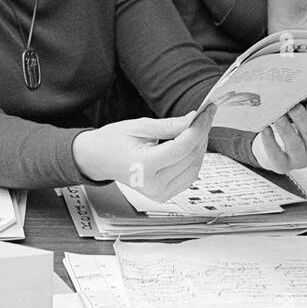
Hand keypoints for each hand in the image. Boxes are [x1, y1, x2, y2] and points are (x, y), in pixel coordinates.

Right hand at [73, 104, 215, 200]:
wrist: (99, 159)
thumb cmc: (114, 141)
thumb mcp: (139, 126)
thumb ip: (169, 125)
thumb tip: (193, 119)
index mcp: (143, 166)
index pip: (182, 147)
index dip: (199, 127)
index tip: (207, 111)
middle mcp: (153, 185)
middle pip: (190, 157)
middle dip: (201, 134)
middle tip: (203, 115)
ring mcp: (159, 193)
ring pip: (194, 168)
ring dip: (200, 146)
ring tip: (196, 129)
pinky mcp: (164, 195)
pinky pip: (189, 176)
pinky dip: (194, 159)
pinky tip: (189, 145)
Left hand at [251, 99, 306, 172]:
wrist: (274, 148)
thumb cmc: (291, 126)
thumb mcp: (300, 116)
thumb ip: (303, 104)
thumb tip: (295, 88)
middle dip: (301, 118)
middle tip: (293, 106)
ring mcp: (300, 159)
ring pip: (295, 144)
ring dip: (286, 129)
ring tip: (278, 116)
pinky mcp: (283, 165)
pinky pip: (277, 155)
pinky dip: (270, 141)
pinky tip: (265, 129)